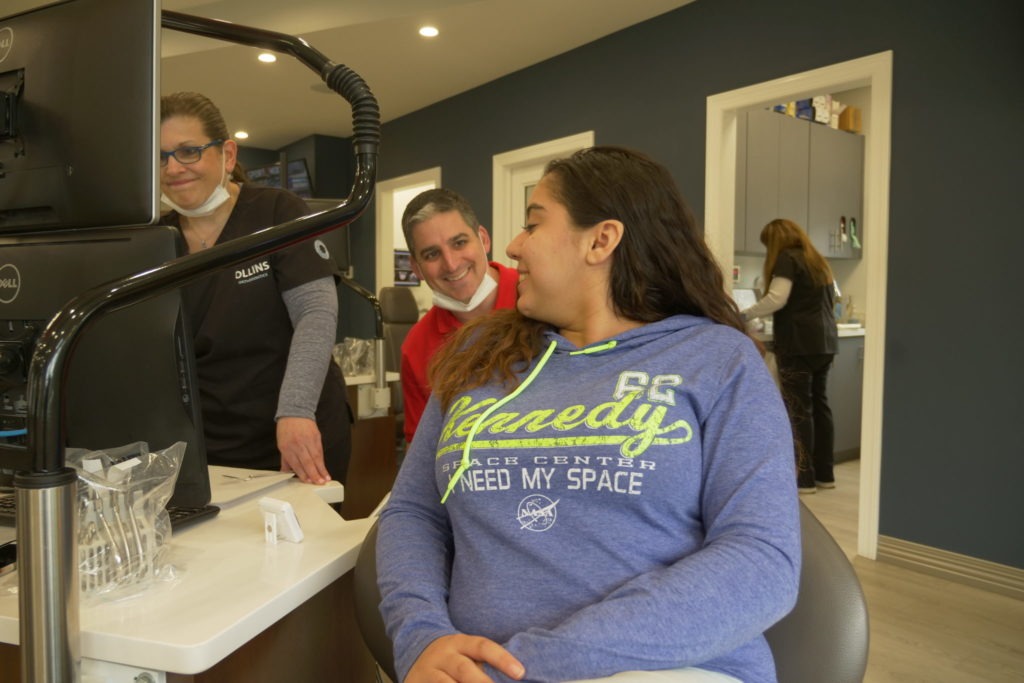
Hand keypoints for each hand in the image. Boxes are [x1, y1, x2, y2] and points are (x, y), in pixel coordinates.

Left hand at [276, 417, 330, 484]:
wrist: (295, 412)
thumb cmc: (287, 428)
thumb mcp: (281, 443)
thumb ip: (285, 459)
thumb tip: (286, 472)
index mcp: (287, 447)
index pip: (296, 463)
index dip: (302, 473)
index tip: (307, 481)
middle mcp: (298, 444)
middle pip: (307, 462)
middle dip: (314, 474)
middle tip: (319, 482)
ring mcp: (308, 440)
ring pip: (316, 458)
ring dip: (321, 469)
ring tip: (325, 478)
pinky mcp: (316, 437)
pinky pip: (320, 451)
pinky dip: (323, 461)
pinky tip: (325, 468)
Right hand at [406, 634, 524, 682]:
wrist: (415, 654)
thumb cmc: (454, 659)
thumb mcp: (466, 653)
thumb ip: (485, 665)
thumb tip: (517, 678)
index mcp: (460, 643)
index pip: (483, 647)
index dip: (502, 659)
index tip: (520, 674)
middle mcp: (444, 656)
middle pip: (464, 669)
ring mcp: (428, 672)